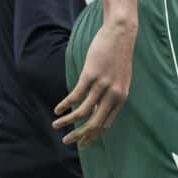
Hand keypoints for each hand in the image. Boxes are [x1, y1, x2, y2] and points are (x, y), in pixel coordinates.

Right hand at [53, 21, 135, 148]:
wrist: (121, 34)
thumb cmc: (119, 56)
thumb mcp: (120, 79)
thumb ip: (111, 95)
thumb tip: (98, 108)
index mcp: (121, 98)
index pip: (106, 124)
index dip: (92, 136)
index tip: (82, 143)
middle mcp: (113, 95)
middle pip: (94, 123)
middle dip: (79, 135)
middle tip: (66, 141)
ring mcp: (102, 85)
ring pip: (82, 111)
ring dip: (67, 121)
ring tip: (56, 125)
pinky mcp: (91, 75)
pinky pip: (75, 95)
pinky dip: (65, 105)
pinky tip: (57, 110)